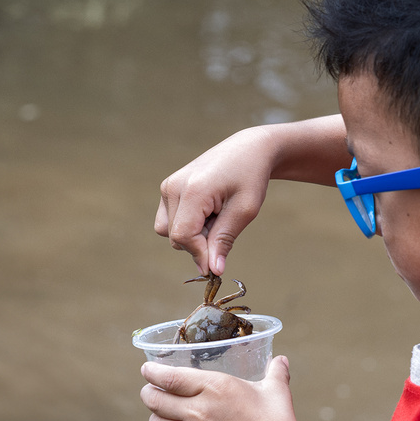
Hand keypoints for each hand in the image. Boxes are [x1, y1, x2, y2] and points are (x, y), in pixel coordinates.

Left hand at [140, 355, 299, 420]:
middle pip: (154, 399)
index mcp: (214, 386)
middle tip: (151, 393)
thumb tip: (280, 359)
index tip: (147, 371)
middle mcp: (197, 410)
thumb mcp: (276, 392)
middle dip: (149, 394)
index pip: (168, 376)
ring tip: (164, 419)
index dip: (152, 373)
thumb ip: (275, 373)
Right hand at [155, 116, 348, 274]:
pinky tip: (207, 212)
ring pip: (168, 232)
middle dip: (199, 243)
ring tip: (216, 217)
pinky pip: (170, 221)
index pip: (183, 236)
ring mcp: (168, 186)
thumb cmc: (251, 177)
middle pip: (175, 237)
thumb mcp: (244, 211)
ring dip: (192, 235)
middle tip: (225, 225)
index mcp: (193, 190)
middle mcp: (174, 187)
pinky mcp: (169, 188)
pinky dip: (187, 225)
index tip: (217, 266)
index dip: (199, 255)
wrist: (248, 149)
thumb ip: (224, 240)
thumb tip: (212, 270)